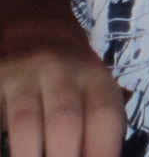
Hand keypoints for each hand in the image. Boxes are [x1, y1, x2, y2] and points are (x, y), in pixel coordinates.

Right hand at [0, 50, 123, 156]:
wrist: (39, 37)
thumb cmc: (73, 83)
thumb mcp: (95, 96)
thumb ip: (98, 130)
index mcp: (96, 80)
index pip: (104, 117)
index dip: (102, 151)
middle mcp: (63, 73)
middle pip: (65, 121)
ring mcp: (26, 76)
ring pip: (26, 122)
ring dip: (28, 155)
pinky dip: (1, 136)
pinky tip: (7, 150)